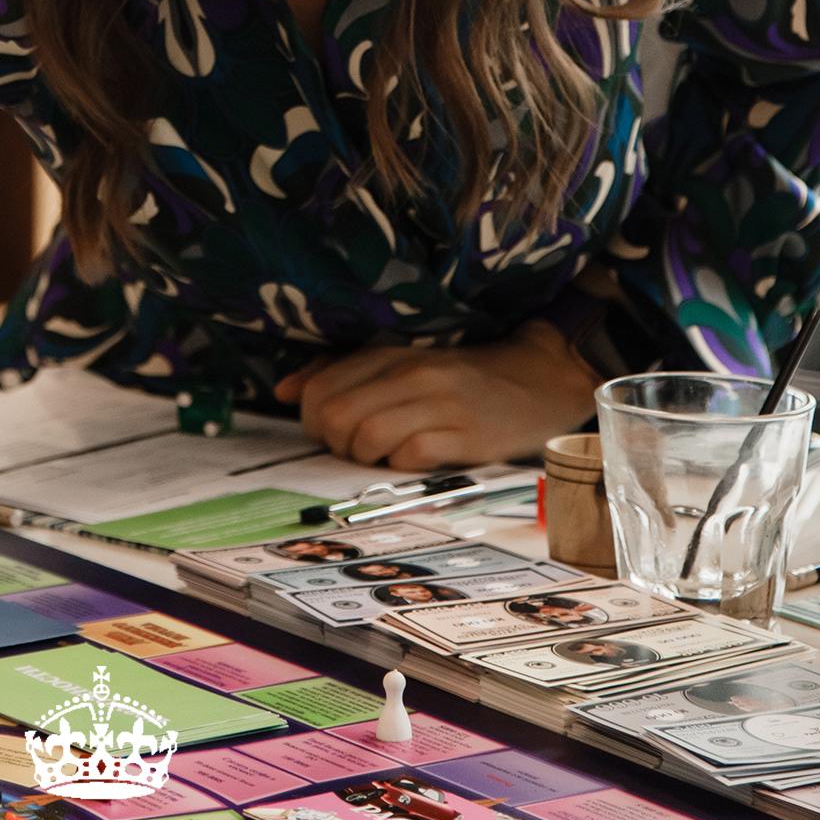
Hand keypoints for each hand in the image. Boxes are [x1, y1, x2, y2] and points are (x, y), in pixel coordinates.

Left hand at [273, 321, 597, 468]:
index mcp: (390, 354)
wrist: (535, 380)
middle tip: (354, 448)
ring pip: (367, 436)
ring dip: (364, 458)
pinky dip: (400, 466)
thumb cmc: (457, 378)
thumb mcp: (400, 363)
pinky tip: (411, 460)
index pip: (320, 388)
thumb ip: (341, 373)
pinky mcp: (466, 436)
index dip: (313, 419)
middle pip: (336, 415)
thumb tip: (284, 392)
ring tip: (381, 457)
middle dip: (334, 442)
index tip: (331, 430)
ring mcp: (439, 404)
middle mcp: (411, 374)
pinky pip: (410, 456)